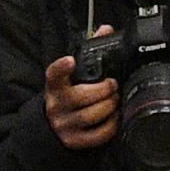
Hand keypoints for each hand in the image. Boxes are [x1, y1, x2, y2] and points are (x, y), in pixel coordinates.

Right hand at [42, 35, 119, 150]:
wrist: (53, 126)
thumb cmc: (68, 95)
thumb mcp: (72, 75)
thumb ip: (88, 51)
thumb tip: (105, 29)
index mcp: (55, 86)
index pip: (53, 74)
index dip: (61, 67)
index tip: (71, 60)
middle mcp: (56, 105)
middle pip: (79, 97)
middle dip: (103, 89)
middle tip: (113, 85)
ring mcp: (64, 125)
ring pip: (89, 116)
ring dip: (108, 106)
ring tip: (116, 100)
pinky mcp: (74, 141)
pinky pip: (96, 135)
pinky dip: (110, 126)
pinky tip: (115, 117)